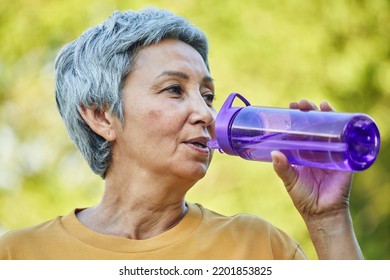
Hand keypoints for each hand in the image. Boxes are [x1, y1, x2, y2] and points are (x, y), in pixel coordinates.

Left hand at [271, 99, 353, 219]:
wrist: (322, 213)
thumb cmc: (304, 198)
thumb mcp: (290, 181)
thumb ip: (282, 168)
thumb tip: (274, 153)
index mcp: (304, 153)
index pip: (301, 130)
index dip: (297, 117)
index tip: (290, 107)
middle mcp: (318, 150)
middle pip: (315, 125)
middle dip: (309, 112)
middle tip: (300, 104)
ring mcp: (332, 152)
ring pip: (330, 129)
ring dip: (326, 114)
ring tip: (318, 105)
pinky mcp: (344, 158)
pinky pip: (346, 140)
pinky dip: (344, 127)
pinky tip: (339, 116)